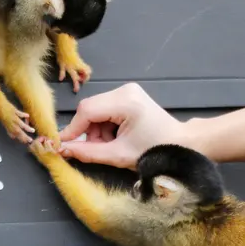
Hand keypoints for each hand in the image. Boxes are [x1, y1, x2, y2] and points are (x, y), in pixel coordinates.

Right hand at [57, 83, 186, 168]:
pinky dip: (105, 125)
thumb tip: (62, 150)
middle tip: (96, 149)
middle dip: (88, 131)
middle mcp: (125, 90)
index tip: (62, 145)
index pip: (87, 110)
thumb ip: (88, 152)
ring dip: (97, 130)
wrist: (182, 143)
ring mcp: (127, 90)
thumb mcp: (118, 155)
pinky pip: (105, 109)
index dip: (73, 129)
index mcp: (125, 101)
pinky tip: (116, 137)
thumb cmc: (154, 151)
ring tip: (111, 145)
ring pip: (96, 109)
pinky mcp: (129, 95)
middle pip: (90, 108)